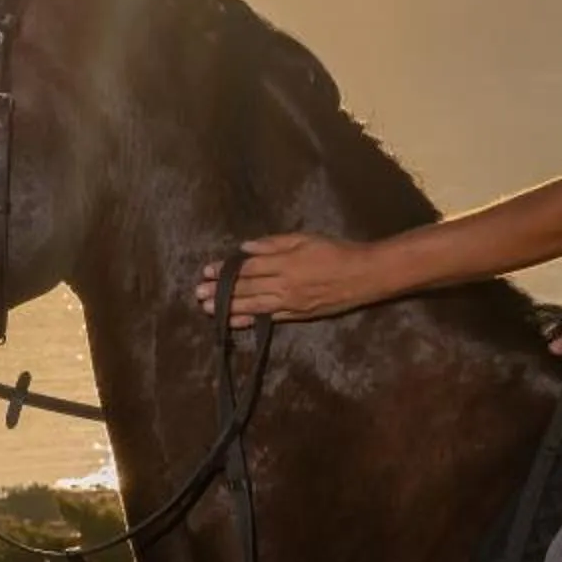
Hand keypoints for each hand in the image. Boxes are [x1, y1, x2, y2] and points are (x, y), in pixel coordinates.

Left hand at [195, 234, 375, 327]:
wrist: (364, 276)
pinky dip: (249, 321)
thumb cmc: (336, 251)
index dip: (226, 269)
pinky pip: (268, 318)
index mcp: (285, 262)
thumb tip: (246, 249)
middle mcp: (284, 284)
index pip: (248, 266)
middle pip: (246, 288)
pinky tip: (233, 322)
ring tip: (206, 309)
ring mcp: (290, 302)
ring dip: (228, 308)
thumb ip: (274, 243)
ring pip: (252, 306)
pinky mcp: (298, 315)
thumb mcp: (306, 238)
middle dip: (220, 290)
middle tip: (197, 293)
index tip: (206, 271)